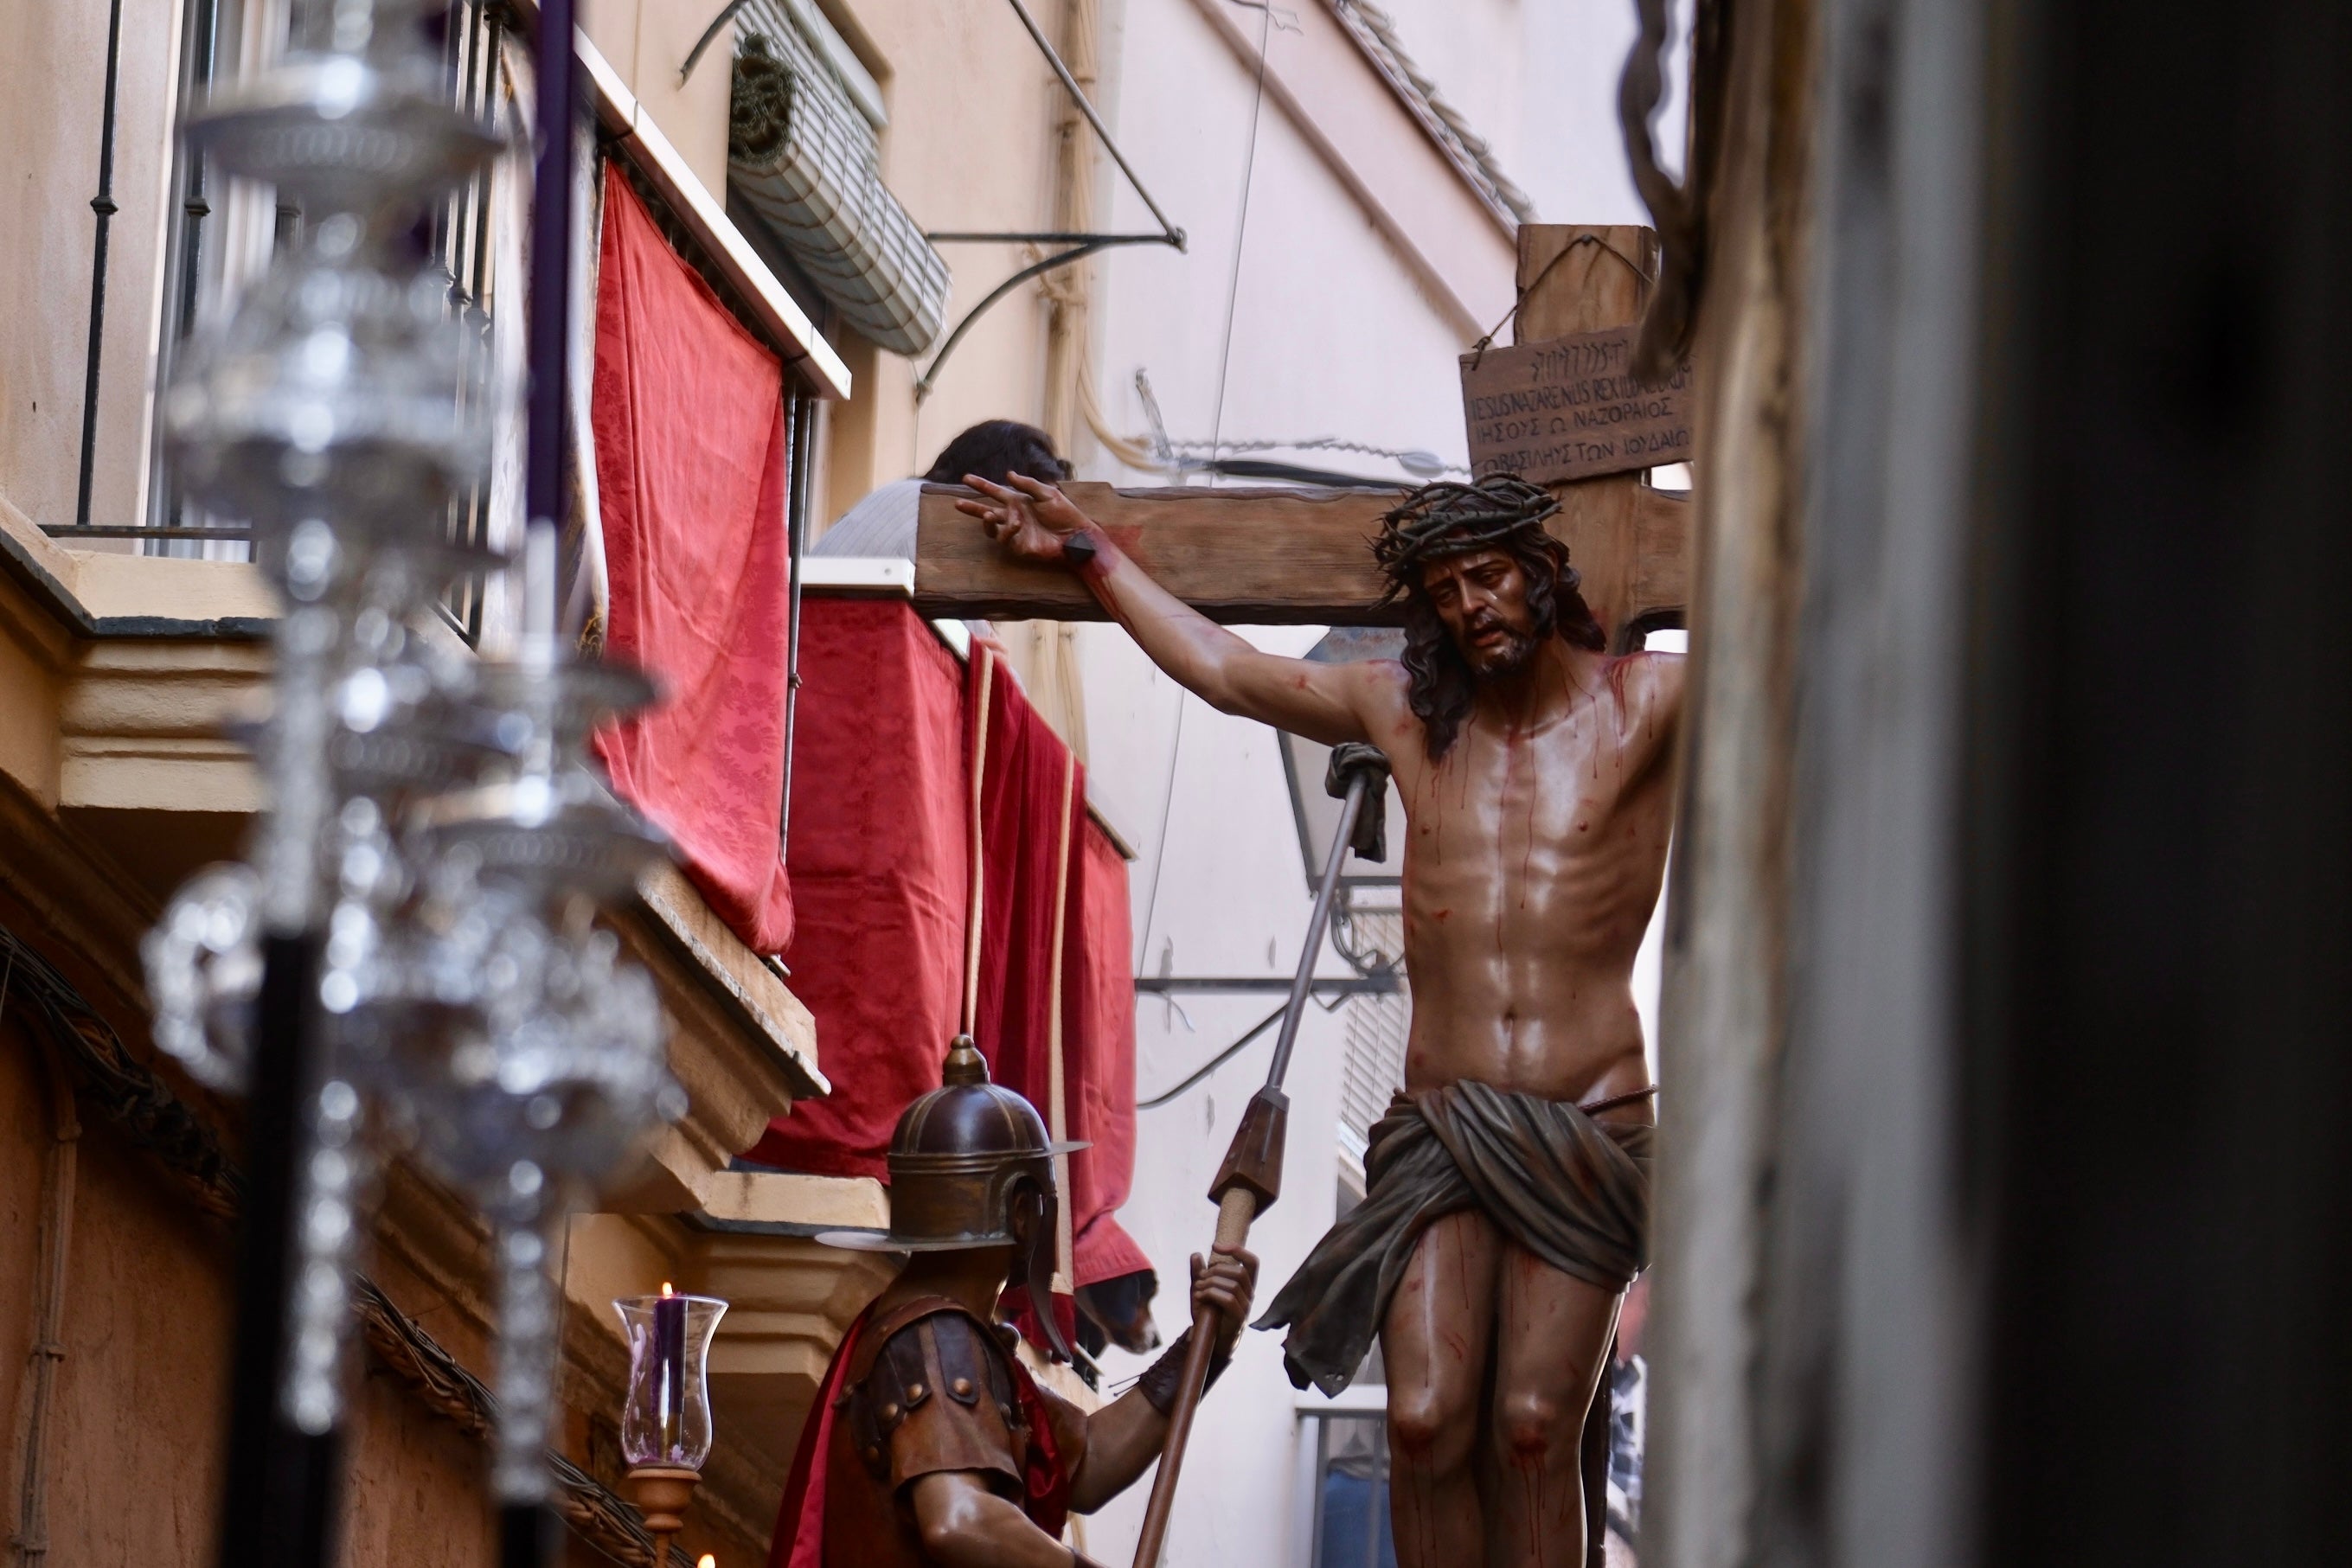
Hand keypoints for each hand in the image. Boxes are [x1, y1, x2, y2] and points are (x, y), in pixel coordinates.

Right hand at [953, 473, 1095, 564]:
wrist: (1075, 535)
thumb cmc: (1065, 513)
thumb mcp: (1047, 493)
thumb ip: (1027, 484)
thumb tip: (1008, 474)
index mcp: (1019, 501)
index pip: (995, 492)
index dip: (981, 485)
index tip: (966, 478)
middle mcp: (1014, 516)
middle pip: (987, 512)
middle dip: (972, 508)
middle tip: (957, 503)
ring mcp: (1015, 532)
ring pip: (992, 528)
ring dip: (988, 521)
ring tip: (989, 515)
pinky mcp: (1019, 546)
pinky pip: (1005, 539)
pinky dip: (1008, 531)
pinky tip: (1016, 524)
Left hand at [1190, 1243, 1258, 1355]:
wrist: (1211, 1342)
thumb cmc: (1210, 1315)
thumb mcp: (1201, 1291)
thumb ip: (1199, 1274)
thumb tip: (1196, 1255)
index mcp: (1245, 1285)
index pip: (1252, 1262)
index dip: (1238, 1250)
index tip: (1215, 1246)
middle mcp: (1250, 1294)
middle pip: (1238, 1272)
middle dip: (1215, 1271)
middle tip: (1200, 1279)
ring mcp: (1246, 1307)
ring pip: (1232, 1285)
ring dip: (1210, 1283)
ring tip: (1198, 1290)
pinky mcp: (1239, 1318)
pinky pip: (1228, 1299)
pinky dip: (1211, 1294)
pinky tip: (1200, 1298)